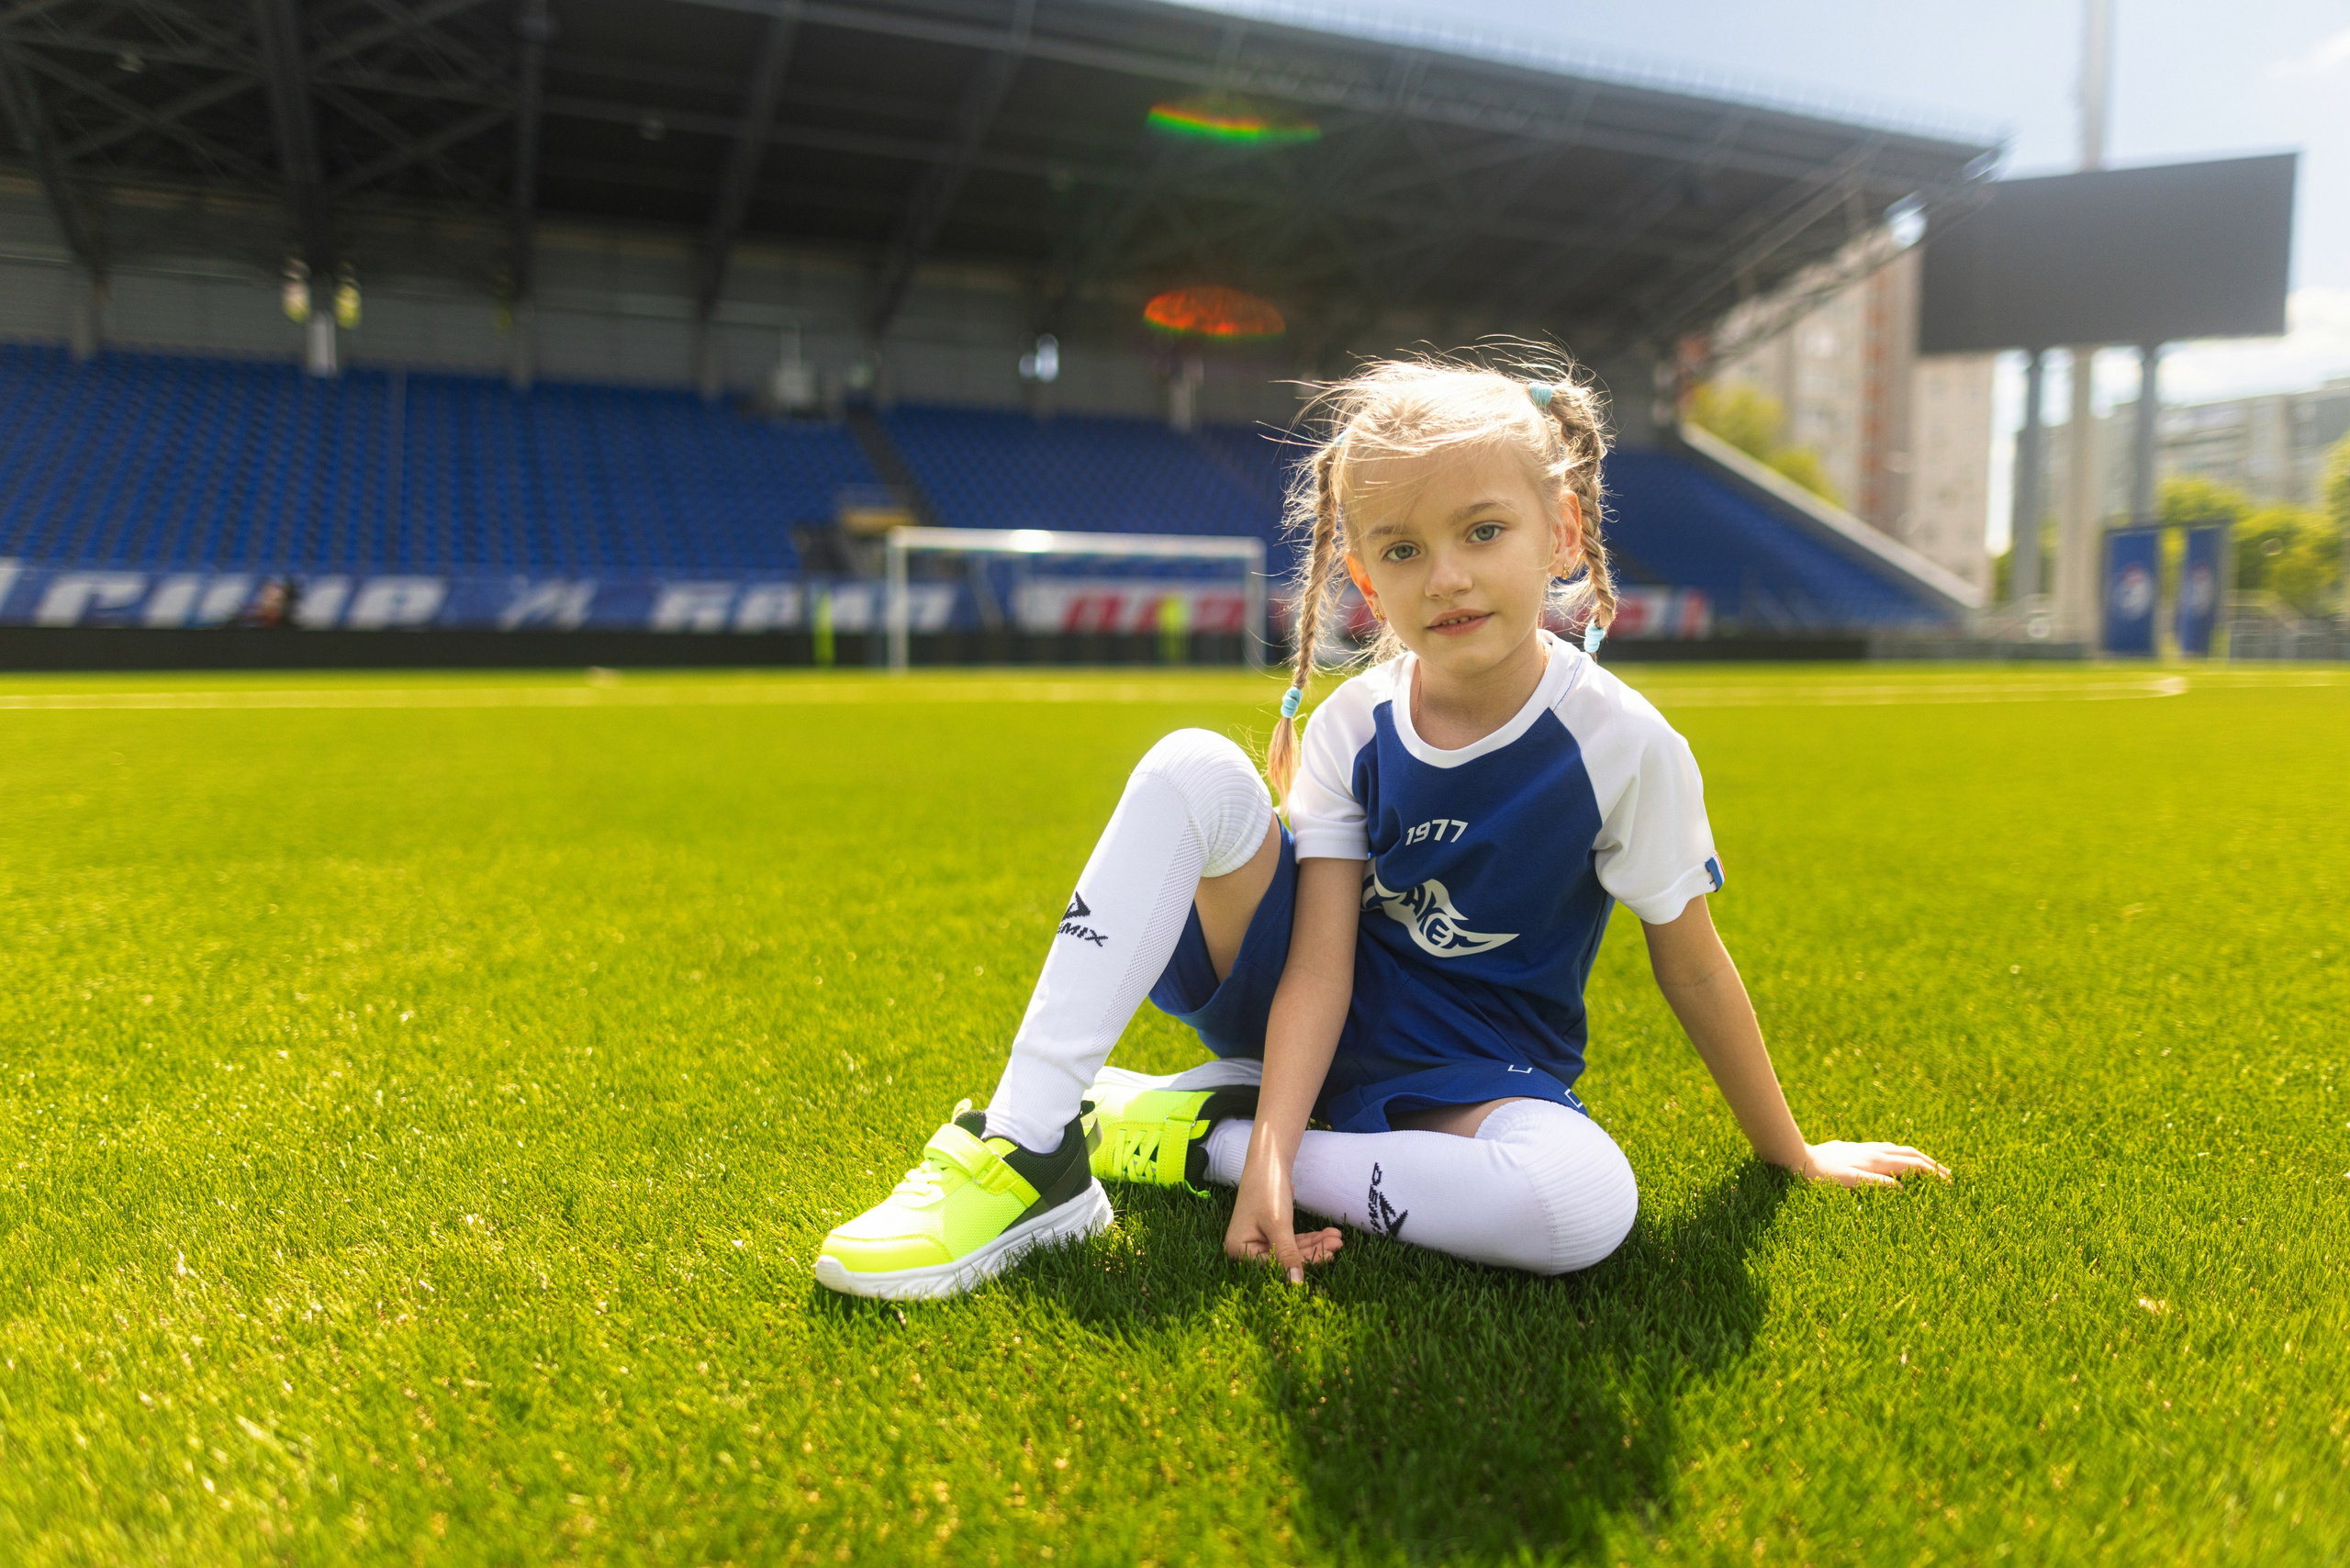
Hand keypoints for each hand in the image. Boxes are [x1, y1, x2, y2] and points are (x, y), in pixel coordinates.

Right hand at [1224, 1139, 1342, 1283]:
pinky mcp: (1272, 1233)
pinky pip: (1293, 1242)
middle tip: (1338, 1245)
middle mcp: (1247, 1249)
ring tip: (1338, 1238)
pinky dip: (1310, 1239)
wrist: (1268, 1161)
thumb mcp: (1278, 1224)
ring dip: (1316, 1245)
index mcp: (1239, 1250)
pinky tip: (1328, 1234)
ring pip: (1292, 1251)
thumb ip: (1287, 1255)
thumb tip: (1296, 1285)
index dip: (1301, 1265)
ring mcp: (1260, 1241)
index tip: (1327, 1258)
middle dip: (1313, 1252)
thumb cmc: (1266, 1190)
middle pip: (1285, 1259)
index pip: (1273, 1266)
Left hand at [1798, 1140, 1950, 1188]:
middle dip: (1930, 1164)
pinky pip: (1883, 1149)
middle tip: (1947, 1175)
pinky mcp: (1852, 1149)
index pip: (1913, 1165)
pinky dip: (1898, 1154)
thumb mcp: (1850, 1183)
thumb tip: (1905, 1191)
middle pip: (1910, 1154)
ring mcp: (1863, 1148)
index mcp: (1877, 1161)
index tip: (1950, 1183)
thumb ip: (1878, 1185)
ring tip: (1926, 1166)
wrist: (1796, 1157)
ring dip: (1915, 1157)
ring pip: (1897, 1149)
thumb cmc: (1821, 1176)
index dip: (1933, 1174)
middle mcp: (1873, 1151)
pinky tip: (1892, 1157)